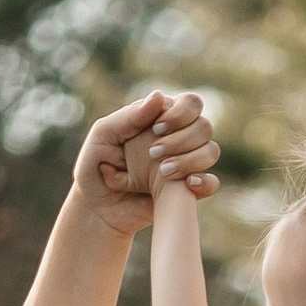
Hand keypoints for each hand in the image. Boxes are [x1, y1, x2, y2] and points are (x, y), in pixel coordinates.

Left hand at [79, 90, 220, 232]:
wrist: (97, 210)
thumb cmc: (94, 168)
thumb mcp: (104, 136)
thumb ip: (129, 116)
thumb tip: (159, 96)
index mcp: (159, 119)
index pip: (189, 104)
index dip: (178, 114)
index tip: (155, 130)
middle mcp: (177, 139)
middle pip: (204, 126)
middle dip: (183, 138)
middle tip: (154, 154)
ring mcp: (185, 164)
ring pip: (211, 151)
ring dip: (192, 159)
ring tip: (164, 173)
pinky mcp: (187, 191)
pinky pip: (211, 183)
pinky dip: (204, 182)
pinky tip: (187, 184)